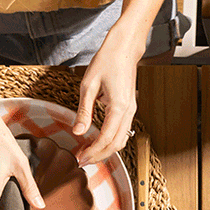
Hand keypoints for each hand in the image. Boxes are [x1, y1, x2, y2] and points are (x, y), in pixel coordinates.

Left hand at [75, 25, 142, 165]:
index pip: (105, 138)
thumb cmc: (107, 61)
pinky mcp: (129, 109)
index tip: (79, 158)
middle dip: (98, 156)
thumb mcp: (89, 85)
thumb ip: (84, 111)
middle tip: (81, 160)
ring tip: (87, 153)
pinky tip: (96, 140)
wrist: (125, 48)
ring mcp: (131, 111)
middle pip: (116, 145)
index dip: (92, 151)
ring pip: (121, 140)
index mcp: (118, 107)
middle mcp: (128, 112)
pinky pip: (122, 131)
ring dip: (105, 150)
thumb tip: (77, 132)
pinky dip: (110, 141)